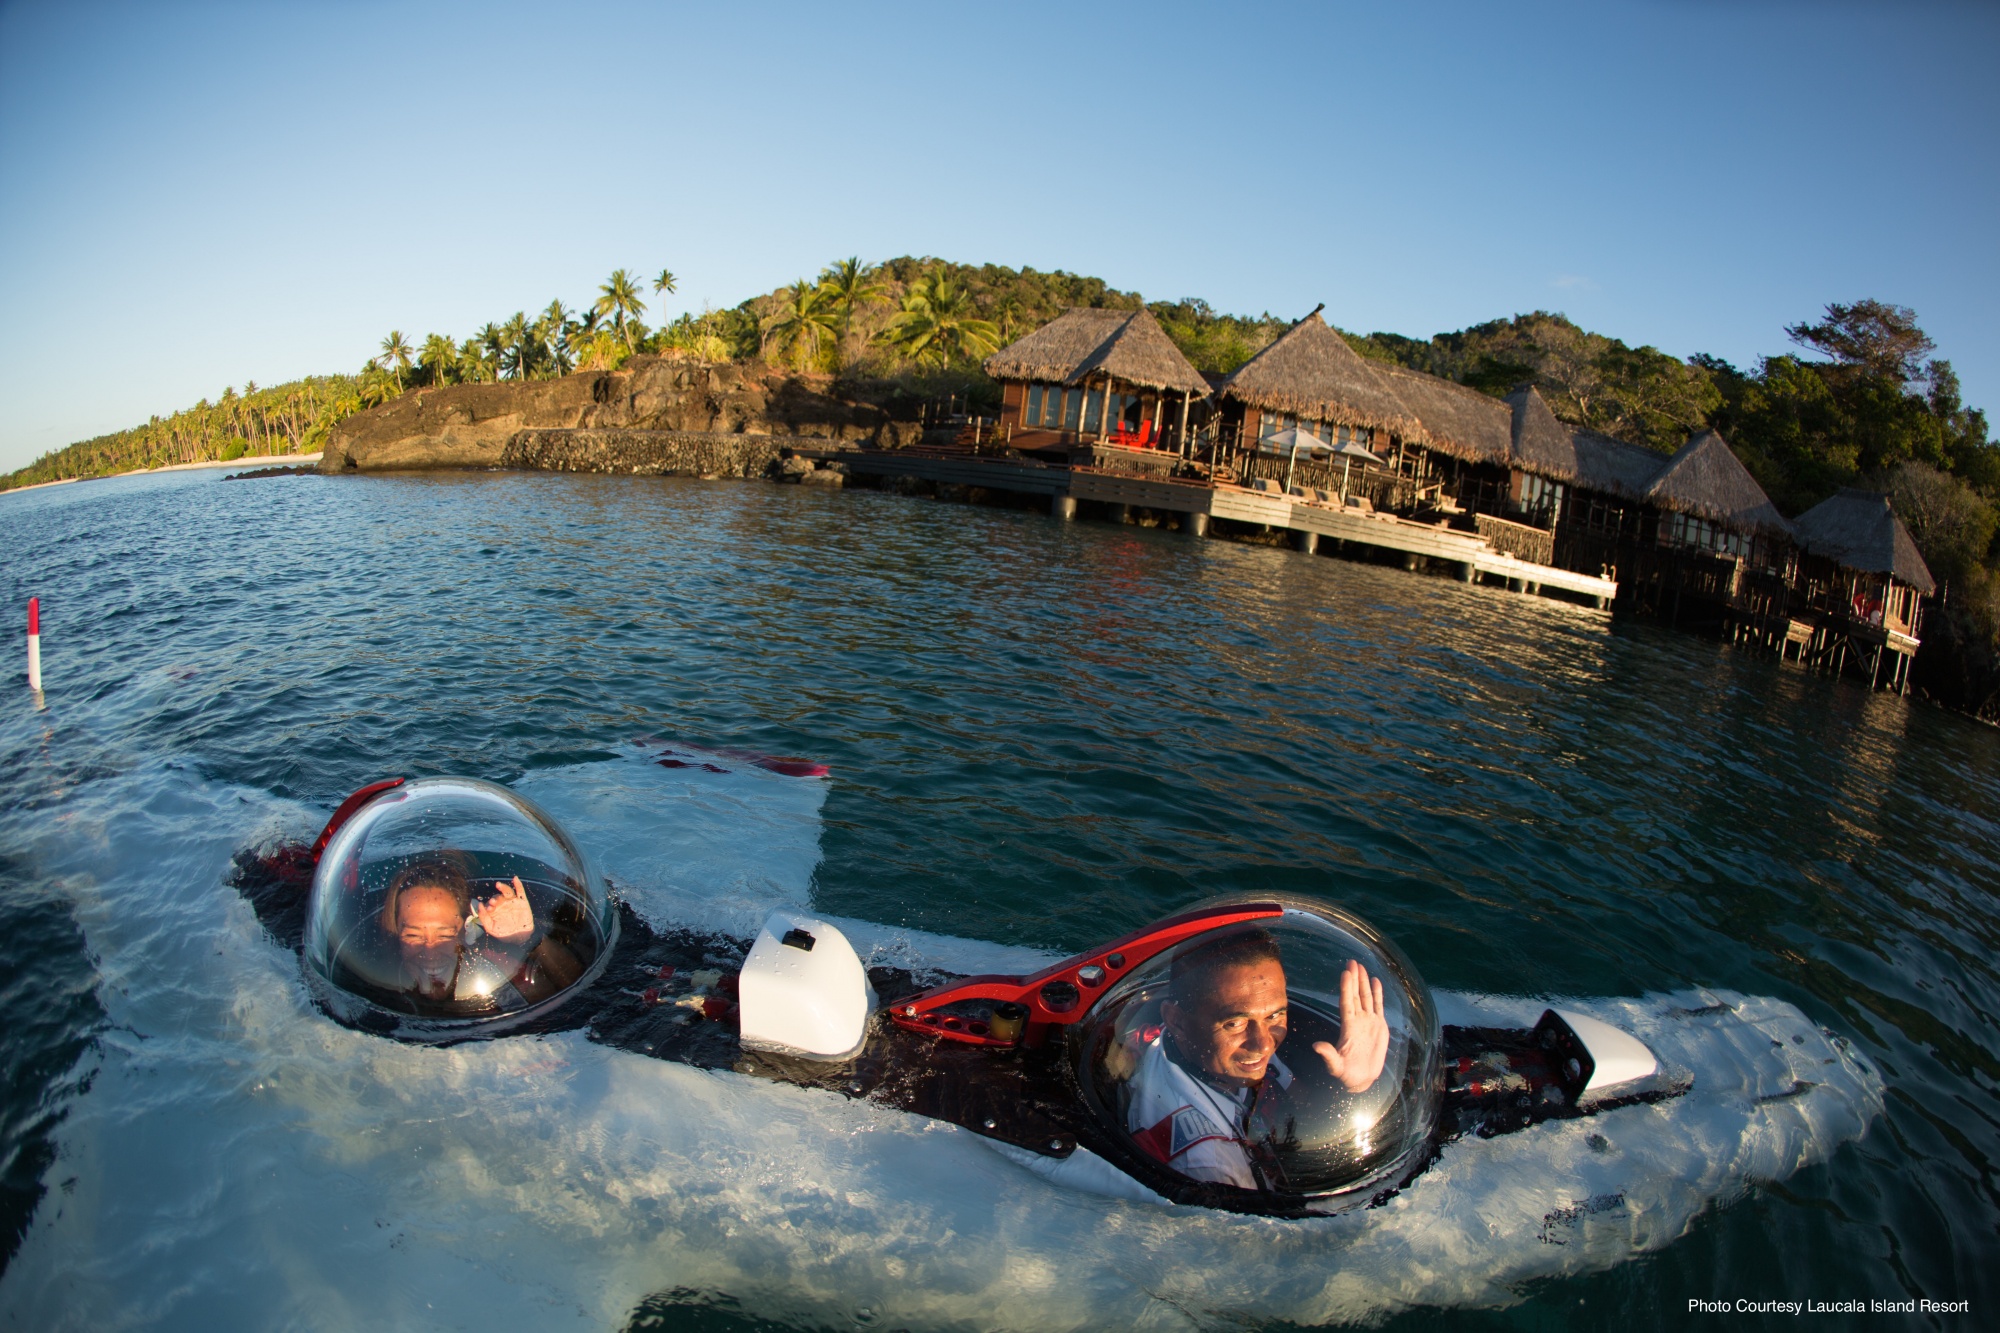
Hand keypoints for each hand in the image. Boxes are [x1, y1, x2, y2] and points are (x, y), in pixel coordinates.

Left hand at [475, 876, 534, 941]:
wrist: (518, 937)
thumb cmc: (503, 932)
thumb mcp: (490, 927)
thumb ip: (483, 917)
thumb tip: (480, 905)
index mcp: (495, 909)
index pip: (490, 903)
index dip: (489, 904)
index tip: (489, 909)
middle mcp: (503, 903)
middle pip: (498, 896)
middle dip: (495, 898)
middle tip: (493, 902)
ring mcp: (513, 902)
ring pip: (508, 892)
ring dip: (503, 888)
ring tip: (498, 885)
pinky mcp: (522, 902)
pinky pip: (520, 891)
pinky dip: (518, 884)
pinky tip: (515, 879)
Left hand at [1312, 959, 1388, 1093]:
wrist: (1361, 1078)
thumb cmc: (1346, 1074)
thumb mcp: (1336, 1065)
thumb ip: (1328, 1055)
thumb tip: (1316, 1046)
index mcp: (1348, 1027)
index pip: (1346, 1003)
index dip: (1346, 988)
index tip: (1345, 973)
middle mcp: (1357, 1020)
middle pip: (1355, 995)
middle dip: (1354, 979)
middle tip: (1352, 962)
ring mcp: (1368, 1021)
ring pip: (1366, 997)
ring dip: (1364, 982)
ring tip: (1361, 966)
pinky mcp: (1379, 1026)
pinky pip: (1378, 1006)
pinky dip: (1378, 993)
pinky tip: (1376, 980)